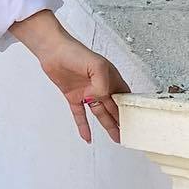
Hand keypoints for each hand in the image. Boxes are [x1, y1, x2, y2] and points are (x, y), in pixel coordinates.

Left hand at [12, 11, 129, 143]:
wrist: (52, 51)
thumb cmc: (75, 52)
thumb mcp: (97, 66)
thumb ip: (103, 85)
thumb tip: (101, 100)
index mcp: (110, 77)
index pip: (124, 97)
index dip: (130, 108)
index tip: (136, 121)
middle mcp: (100, 86)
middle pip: (114, 107)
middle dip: (121, 121)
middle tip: (128, 134)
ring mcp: (87, 92)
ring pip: (100, 113)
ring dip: (108, 125)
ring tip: (116, 137)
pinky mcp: (73, 96)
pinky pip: (80, 114)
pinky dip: (83, 126)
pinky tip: (87, 136)